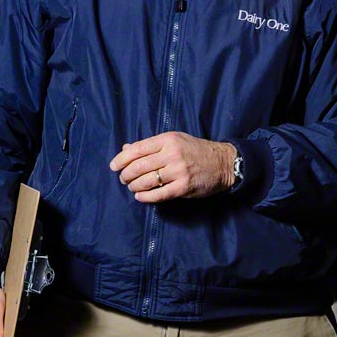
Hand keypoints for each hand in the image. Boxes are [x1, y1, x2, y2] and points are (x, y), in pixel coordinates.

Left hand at [109, 132, 236, 203]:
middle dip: (126, 174)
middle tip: (123, 179)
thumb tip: (126, 149)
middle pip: (139, 166)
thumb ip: (150, 145)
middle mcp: (172, 154)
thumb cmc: (195, 150)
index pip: (137, 149)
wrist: (222, 163)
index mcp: (168, 140)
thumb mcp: (174, 140)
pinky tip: (140, 196)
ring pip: (146, 181)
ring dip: (134, 186)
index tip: (114, 166)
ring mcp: (178, 171)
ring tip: (132, 187)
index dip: (121, 159)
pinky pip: (159, 194)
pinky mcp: (184, 187)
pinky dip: (146, 197)